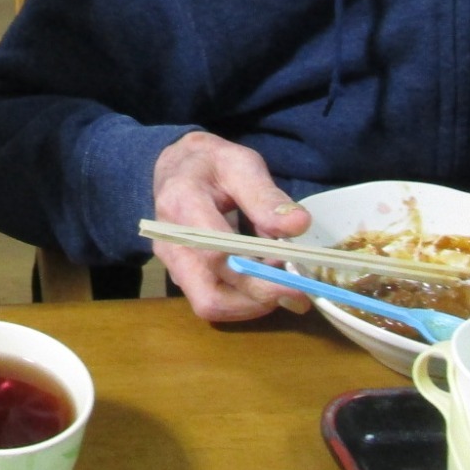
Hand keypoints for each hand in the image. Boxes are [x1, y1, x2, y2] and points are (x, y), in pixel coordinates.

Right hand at [150, 132, 311, 321]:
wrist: (177, 167)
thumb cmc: (211, 164)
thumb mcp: (241, 165)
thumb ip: (266, 196)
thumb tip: (298, 225)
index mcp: (182, 204)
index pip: (216, 254)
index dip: (258, 274)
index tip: (295, 275)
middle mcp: (170, 242)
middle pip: (208, 296)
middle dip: (256, 302)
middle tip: (295, 291)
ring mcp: (172, 263)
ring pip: (211, 305)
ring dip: (253, 303)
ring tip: (282, 280)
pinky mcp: (181, 276)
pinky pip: (213, 300)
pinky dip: (244, 299)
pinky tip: (265, 278)